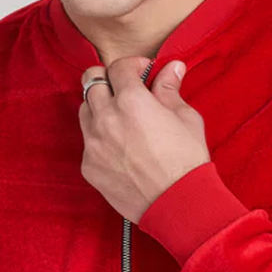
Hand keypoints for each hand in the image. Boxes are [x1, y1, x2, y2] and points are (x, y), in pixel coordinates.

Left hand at [78, 56, 210, 222]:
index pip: (118, 66)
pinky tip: (120, 149)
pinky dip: (100, 139)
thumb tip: (171, 68)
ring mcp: (93, 144)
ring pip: (85, 110)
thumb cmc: (186, 162)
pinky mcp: (89, 167)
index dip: (133, 66)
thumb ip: (170, 90)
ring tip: (120, 120)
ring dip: (99, 107)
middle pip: (91, 80)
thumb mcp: (186, 119)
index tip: (143, 74)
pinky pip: (87, 143)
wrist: (177, 205)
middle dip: (109, 80)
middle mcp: (106, 118)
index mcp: (131, 100)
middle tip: (125, 91)